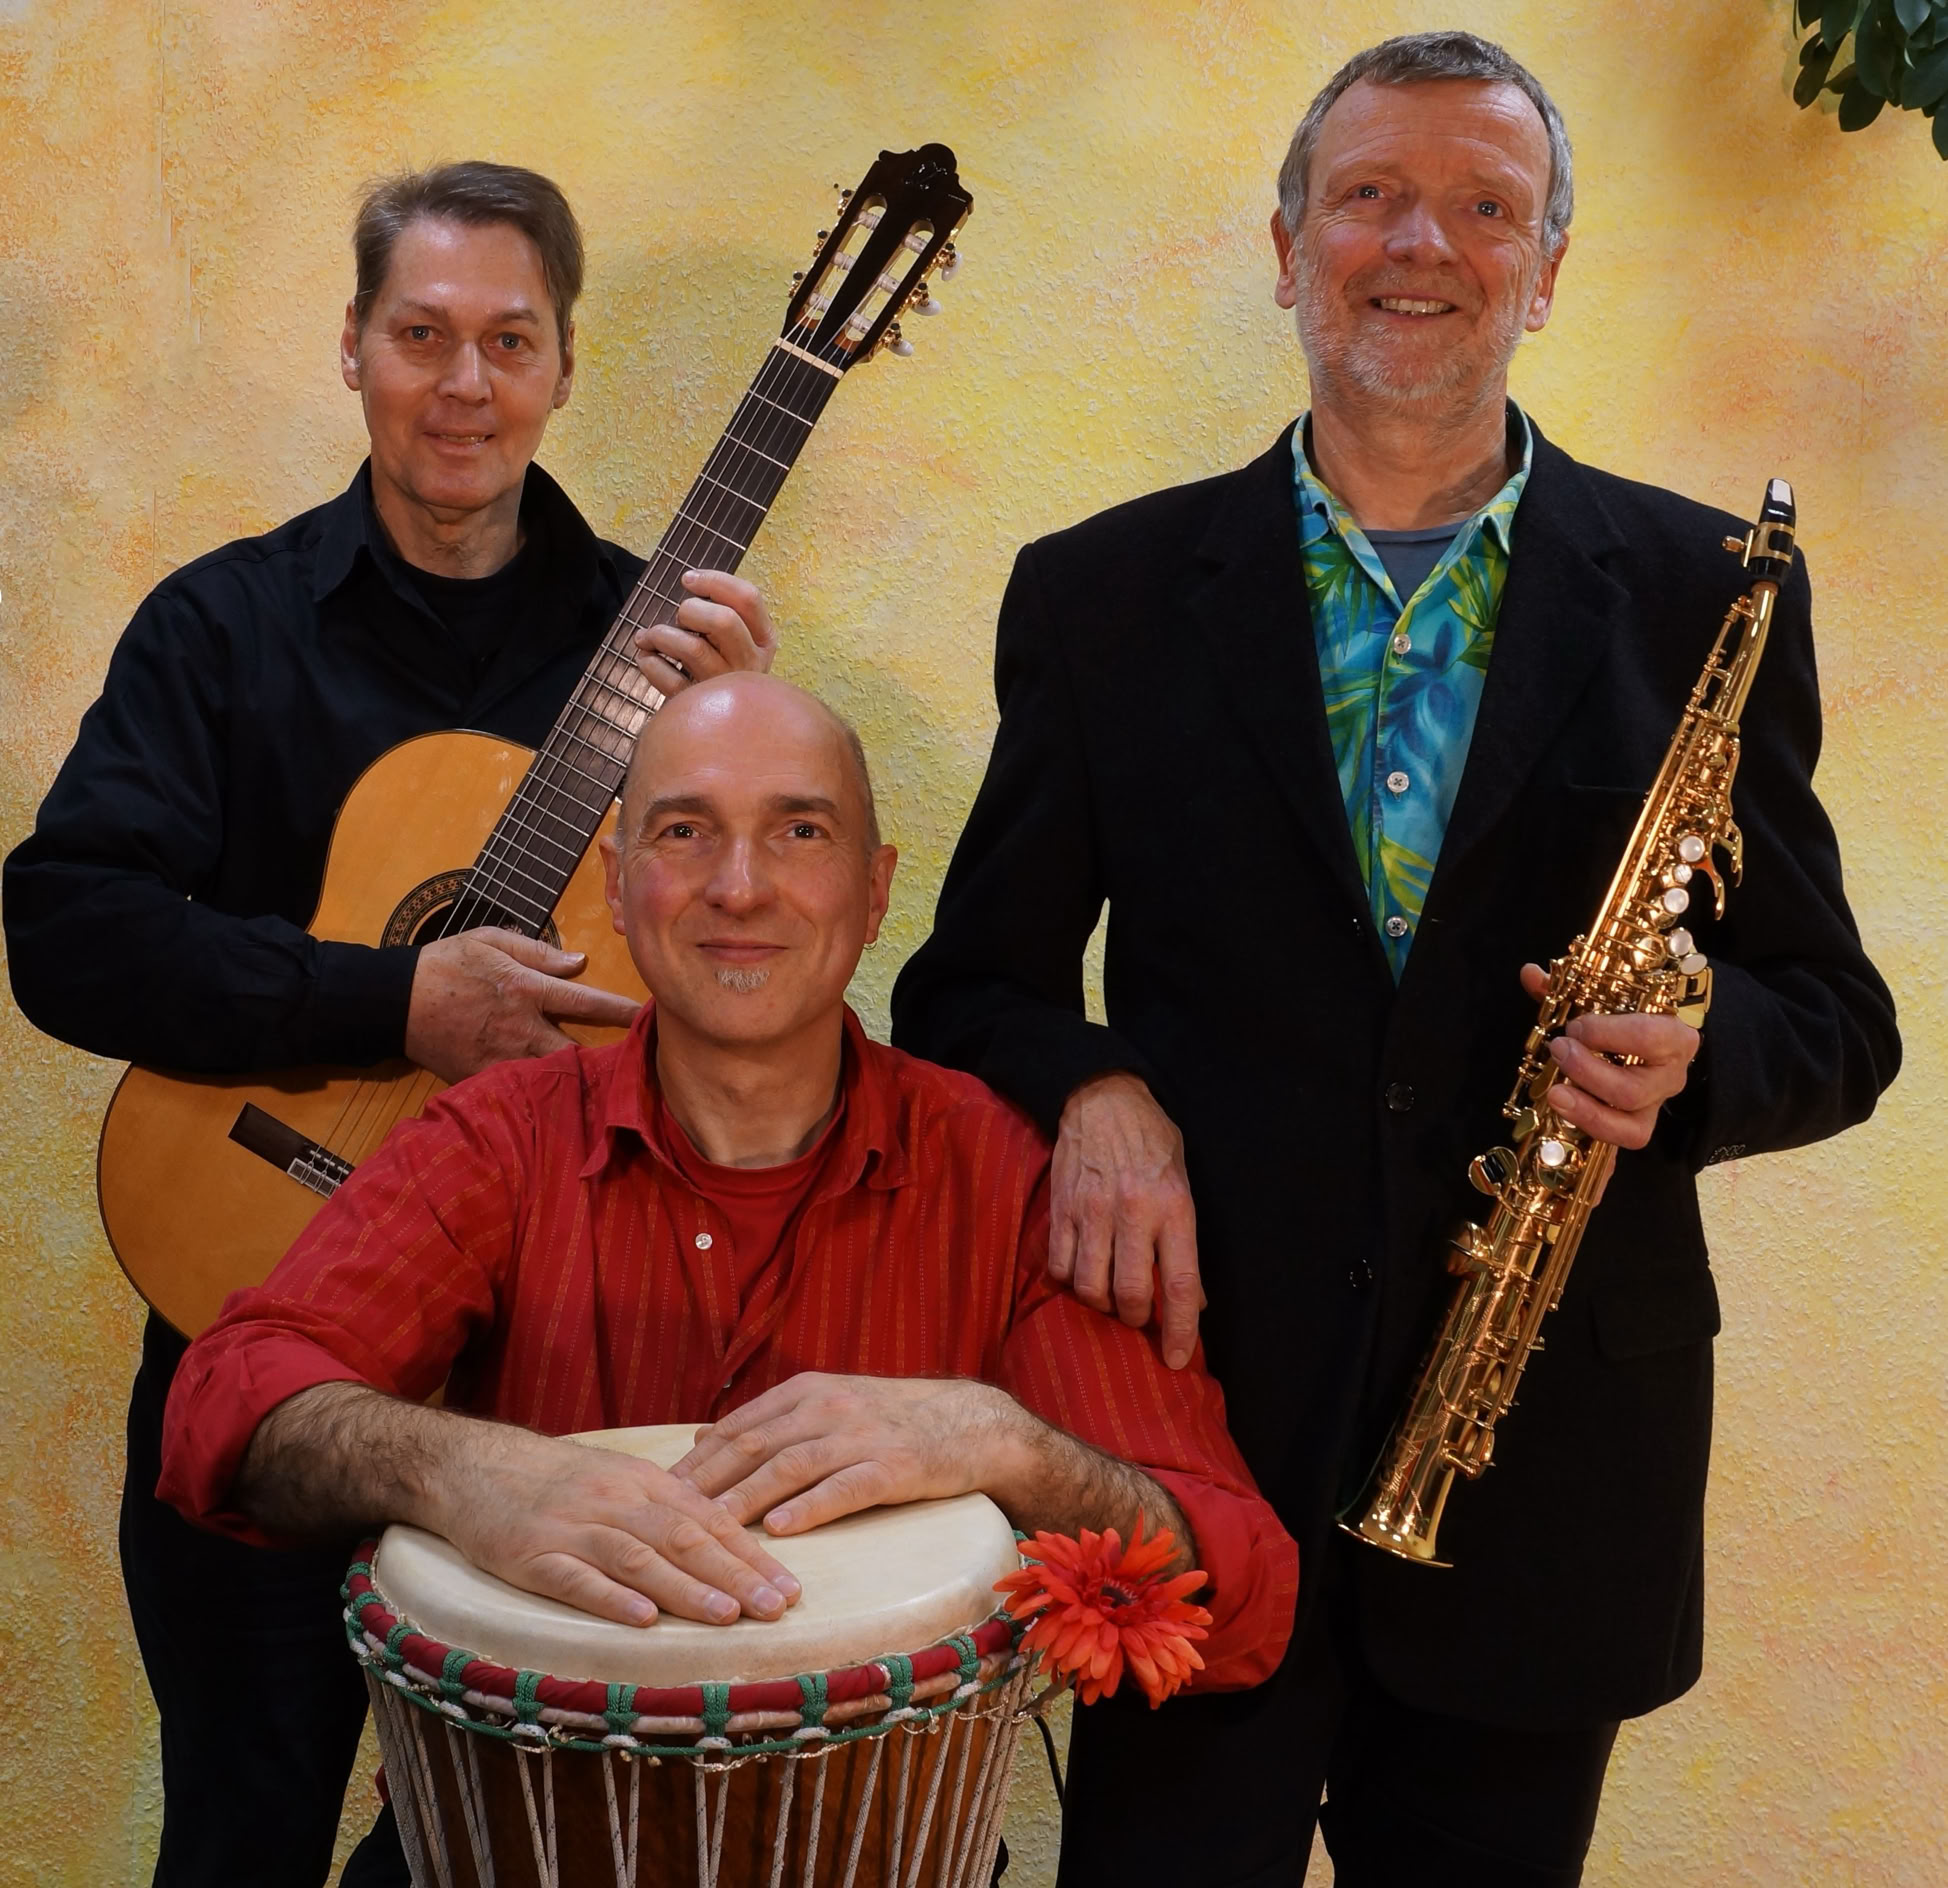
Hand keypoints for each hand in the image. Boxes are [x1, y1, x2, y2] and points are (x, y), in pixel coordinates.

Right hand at [405, 927, 640, 1084]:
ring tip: (612, 1089)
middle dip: (608, 1060)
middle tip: (640, 1067)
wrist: (395, 1002)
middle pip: (578, 1051)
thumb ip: (539, 951)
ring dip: (579, 1080)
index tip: (652, 1017)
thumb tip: (580, 962)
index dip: (622, 1011)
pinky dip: (543, 1093)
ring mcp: (502, 1057)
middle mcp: (520, 1027)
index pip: (586, 1002)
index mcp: (525, 989)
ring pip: (553, 1076)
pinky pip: (522, 1088)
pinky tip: (564, 1101)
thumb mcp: (491, 941)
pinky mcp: (484, 1077)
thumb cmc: (447, 963)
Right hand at [423, 1425, 801, 1628]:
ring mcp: (574, 1530)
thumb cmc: (559, 1480)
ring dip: (686, 1589)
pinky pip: (576, 1579)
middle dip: (735, 1575)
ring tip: (728, 1615)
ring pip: (639, 1559)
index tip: (789, 1588)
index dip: (751, 1555)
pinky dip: (612, 1599)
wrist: (476, 1466)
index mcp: (644, 1484)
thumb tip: (729, 1539)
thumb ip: (670, 1507)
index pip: (709, 1520)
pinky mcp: (532, 1556)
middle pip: (684, 1538)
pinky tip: (643, 1621)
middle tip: (776, 1607)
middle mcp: (616, 1503)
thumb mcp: (621, 1480)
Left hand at [632, 570, 777, 695]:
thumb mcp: (739, 640)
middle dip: (691, 610)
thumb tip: (691, 582)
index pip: (748, 598)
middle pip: (724, 621)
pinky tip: (647, 658)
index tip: (688, 579)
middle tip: (679, 616)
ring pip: (692, 648)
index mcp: (764, 640)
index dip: (714, 581)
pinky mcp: (700, 706)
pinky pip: (670, 679)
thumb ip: (724, 612)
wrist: (727, 726)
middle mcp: (751, 663)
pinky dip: (651, 664)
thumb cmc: (724, 668)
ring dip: (661, 634)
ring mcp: (726, 687)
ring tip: (647, 636)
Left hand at [669, 1373, 1031, 1535]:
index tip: (656, 1494)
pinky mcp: (892, 1467)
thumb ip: (769, 1422)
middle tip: (664, 1518)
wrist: (969, 1422)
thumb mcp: (828, 1405)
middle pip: (752, 1447)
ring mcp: (859, 1436)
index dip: (694, 1463)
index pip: (736, 1429)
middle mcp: (827, 1408)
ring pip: (788, 1468)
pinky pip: (844, 1487)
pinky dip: (810, 1507)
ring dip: (745, 1501)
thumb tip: (702, 1437)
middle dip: (704, 1484)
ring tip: (709, 1532)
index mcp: (806, 1392)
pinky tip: (783, 1529)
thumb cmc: (892, 1420)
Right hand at [1051, 1073, 1201, 1368]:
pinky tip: (1082, 1272)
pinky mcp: (1061, 1210)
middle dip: (1136, 1319)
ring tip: (1110, 1295)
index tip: (1175, 1358)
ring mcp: (1091, 1212)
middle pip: (1131, 1294)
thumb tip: (1194, 1299)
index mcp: (1173, 1207)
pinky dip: (1071, 1282)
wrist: (1102, 1098)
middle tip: (1138, 1316)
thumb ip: (1186, 1241)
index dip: (1179, 1330)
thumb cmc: (1152, 1141)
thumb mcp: (1184, 1182)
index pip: (1180, 1284)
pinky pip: (1060, 1267)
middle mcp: (1132, 1212)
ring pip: (1091, 1287)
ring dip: (1102, 1304)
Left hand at [1519, 963, 1699, 1154]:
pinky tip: (1561, 1111)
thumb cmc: (1627, 1018)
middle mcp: (1672, 1075)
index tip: (1574, 1027)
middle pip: (1632, 1090)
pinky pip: (1620, 1141)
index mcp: (1673, 1035)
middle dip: (1586, 1073)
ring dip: (1584, 1109)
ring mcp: (1656, 1106)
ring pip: (1629, 1126)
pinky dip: (1589, 1128)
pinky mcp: (1639, 1127)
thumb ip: (1568, 988)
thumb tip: (1531, 974)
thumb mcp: (1604, 1000)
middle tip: (1557, 1051)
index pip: (1648, 1037)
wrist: (1653, 1044)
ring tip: (1554, 1092)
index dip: (1606, 1034)